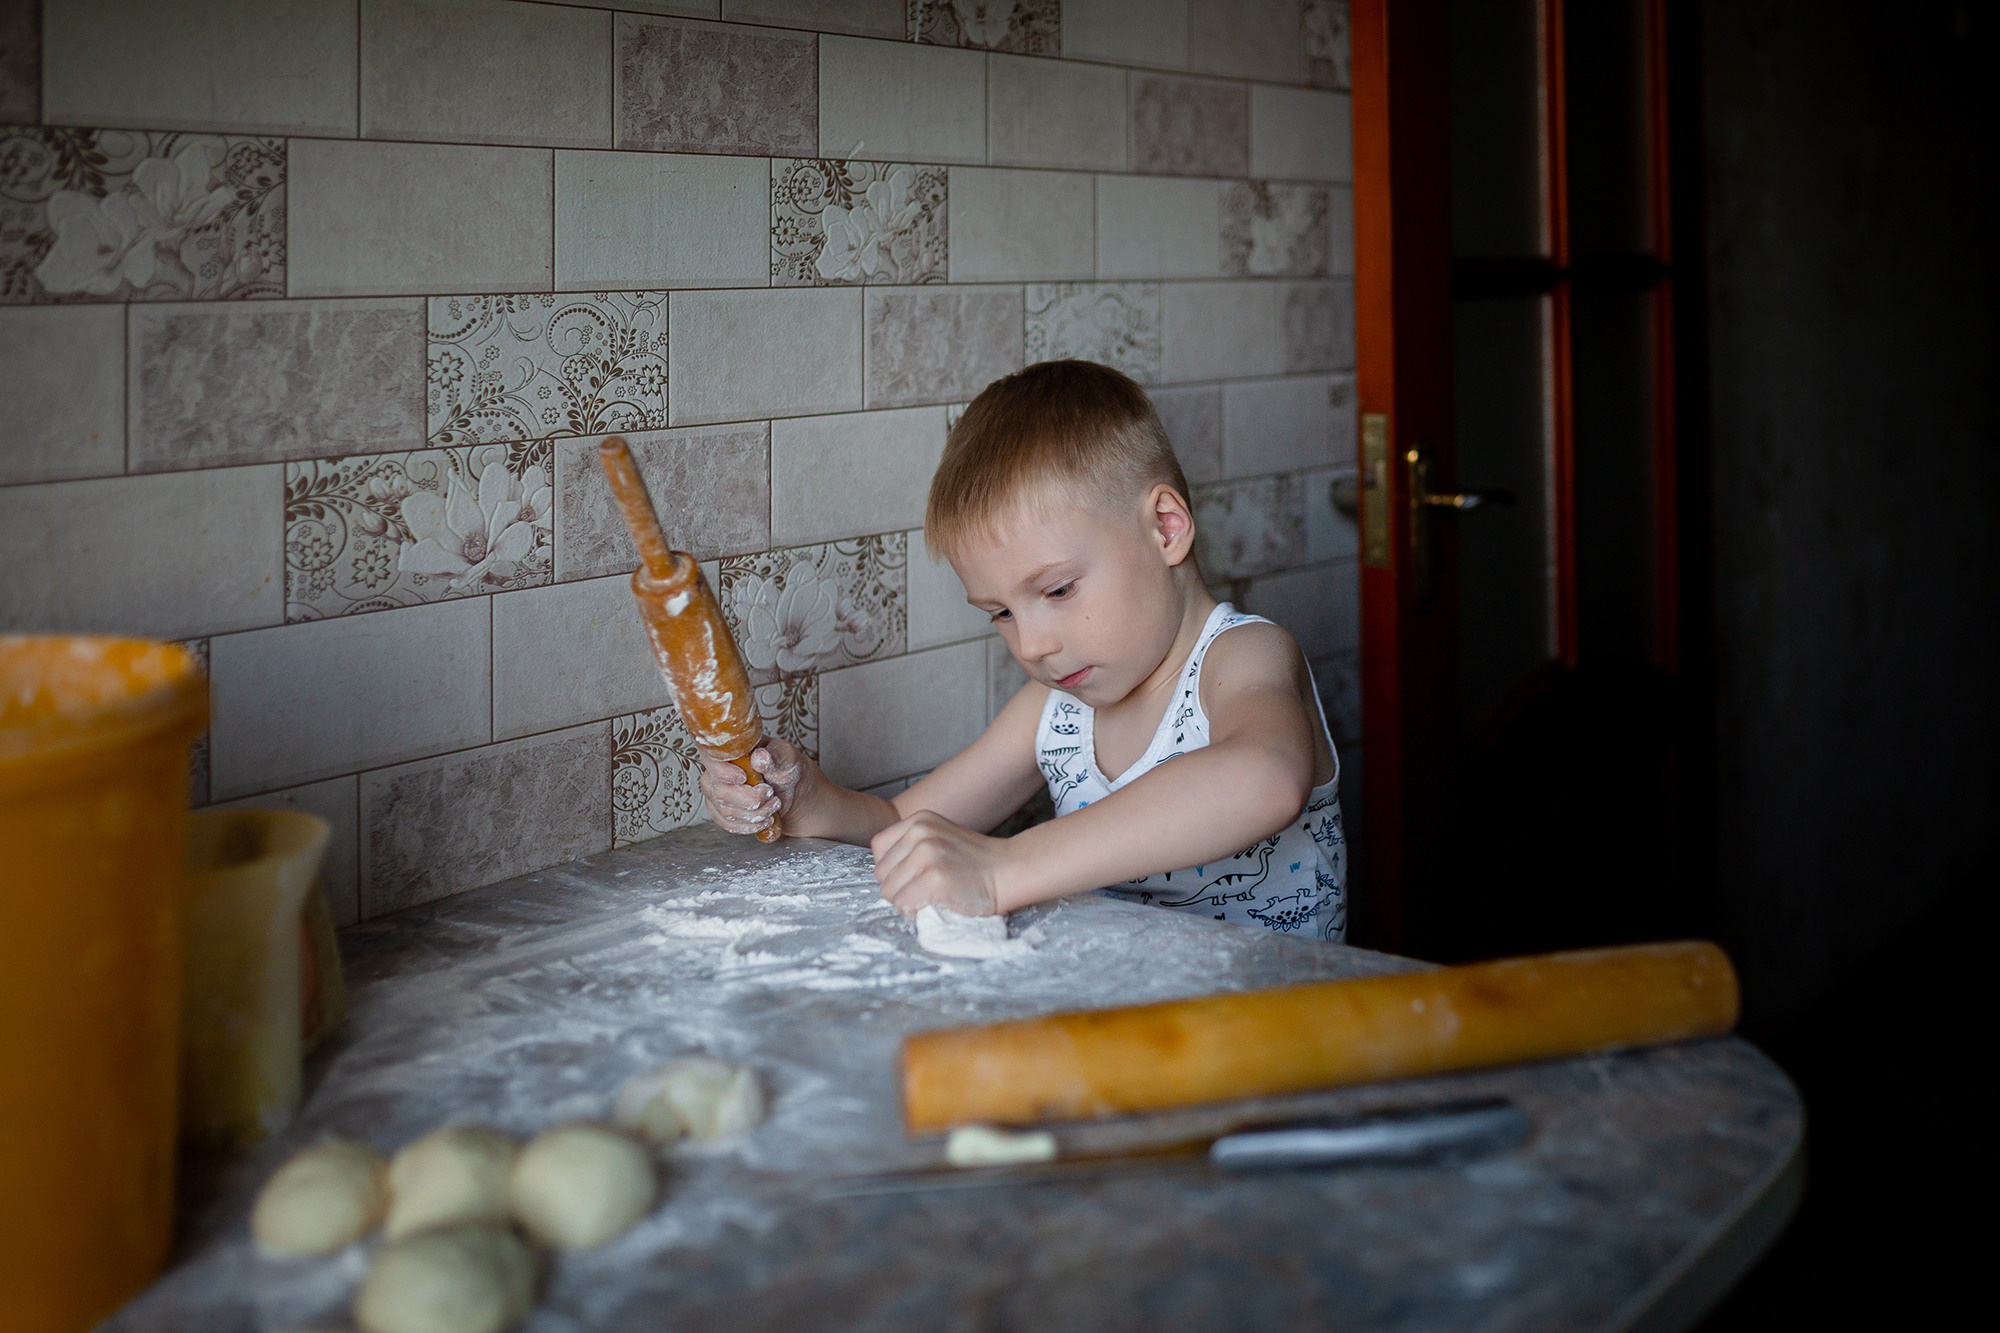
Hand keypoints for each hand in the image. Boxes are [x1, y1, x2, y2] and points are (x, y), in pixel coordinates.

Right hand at [699, 737, 808, 836]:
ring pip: (727, 812)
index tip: (743, 777)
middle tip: (771, 794)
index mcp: (728, 751)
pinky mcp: (718, 811)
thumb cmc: (784, 767)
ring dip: (756, 814)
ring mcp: (714, 793)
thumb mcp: (786, 756)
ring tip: (773, 804)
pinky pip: (728, 825)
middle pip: (721, 793)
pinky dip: (750, 826)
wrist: (787, 788)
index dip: (723, 772)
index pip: (712, 760)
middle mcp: (714, 772)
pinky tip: (765, 819)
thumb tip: (760, 757)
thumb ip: (774, 756)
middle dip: (752, 799)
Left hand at [869, 810, 1009, 918]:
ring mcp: (927, 855)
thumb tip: (885, 874)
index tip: (911, 876)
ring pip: (889, 892)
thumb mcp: (939, 837)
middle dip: (898, 888)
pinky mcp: (934, 879)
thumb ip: (912, 847)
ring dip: (906, 902)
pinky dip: (915, 913)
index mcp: (918, 821)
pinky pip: (904, 905)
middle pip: (881, 873)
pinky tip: (935, 906)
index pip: (878, 848)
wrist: (1009, 870)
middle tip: (924, 891)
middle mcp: (920, 833)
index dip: (891, 868)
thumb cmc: (975, 862)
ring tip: (931, 898)